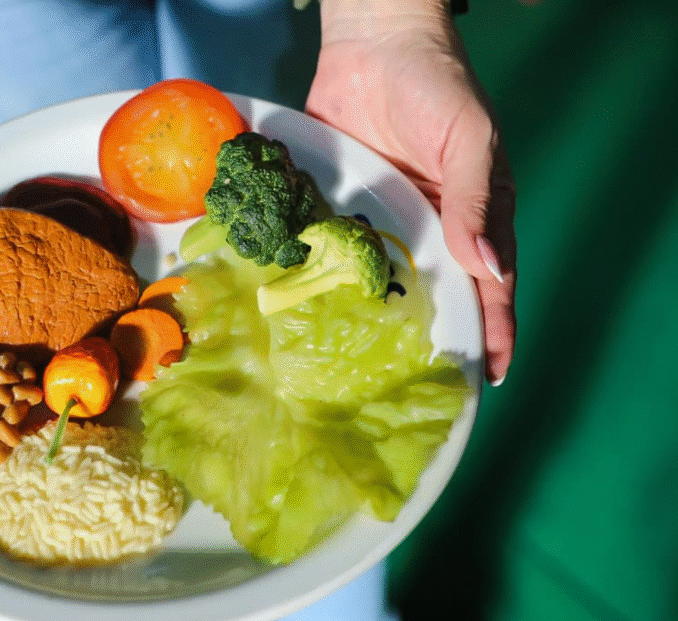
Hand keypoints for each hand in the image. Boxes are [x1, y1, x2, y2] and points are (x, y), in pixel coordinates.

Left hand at [307, 3, 515, 383]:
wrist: (374, 45)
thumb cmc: (437, 86)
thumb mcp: (469, 140)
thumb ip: (476, 199)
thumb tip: (489, 266)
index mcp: (473, 218)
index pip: (490, 287)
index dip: (491, 332)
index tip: (487, 378)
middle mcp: (428, 229)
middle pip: (435, 296)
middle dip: (431, 341)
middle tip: (418, 388)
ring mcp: (382, 222)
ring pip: (384, 284)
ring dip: (376, 322)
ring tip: (361, 368)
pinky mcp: (342, 210)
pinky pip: (338, 253)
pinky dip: (329, 282)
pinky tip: (315, 314)